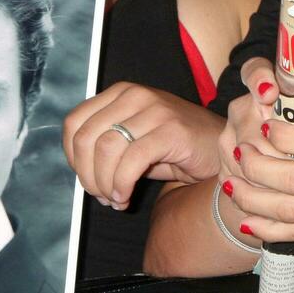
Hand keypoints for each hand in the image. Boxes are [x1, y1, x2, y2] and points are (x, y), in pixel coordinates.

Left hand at [63, 82, 224, 208]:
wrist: (221, 149)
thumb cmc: (176, 149)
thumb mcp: (135, 141)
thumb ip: (106, 147)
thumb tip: (82, 174)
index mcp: (121, 93)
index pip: (74, 123)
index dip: (72, 157)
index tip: (86, 179)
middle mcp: (135, 95)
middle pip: (86, 138)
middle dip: (87, 176)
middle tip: (101, 196)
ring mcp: (155, 110)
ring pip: (106, 149)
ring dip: (104, 184)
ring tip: (115, 199)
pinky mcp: (171, 130)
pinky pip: (131, 161)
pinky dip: (121, 185)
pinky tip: (126, 198)